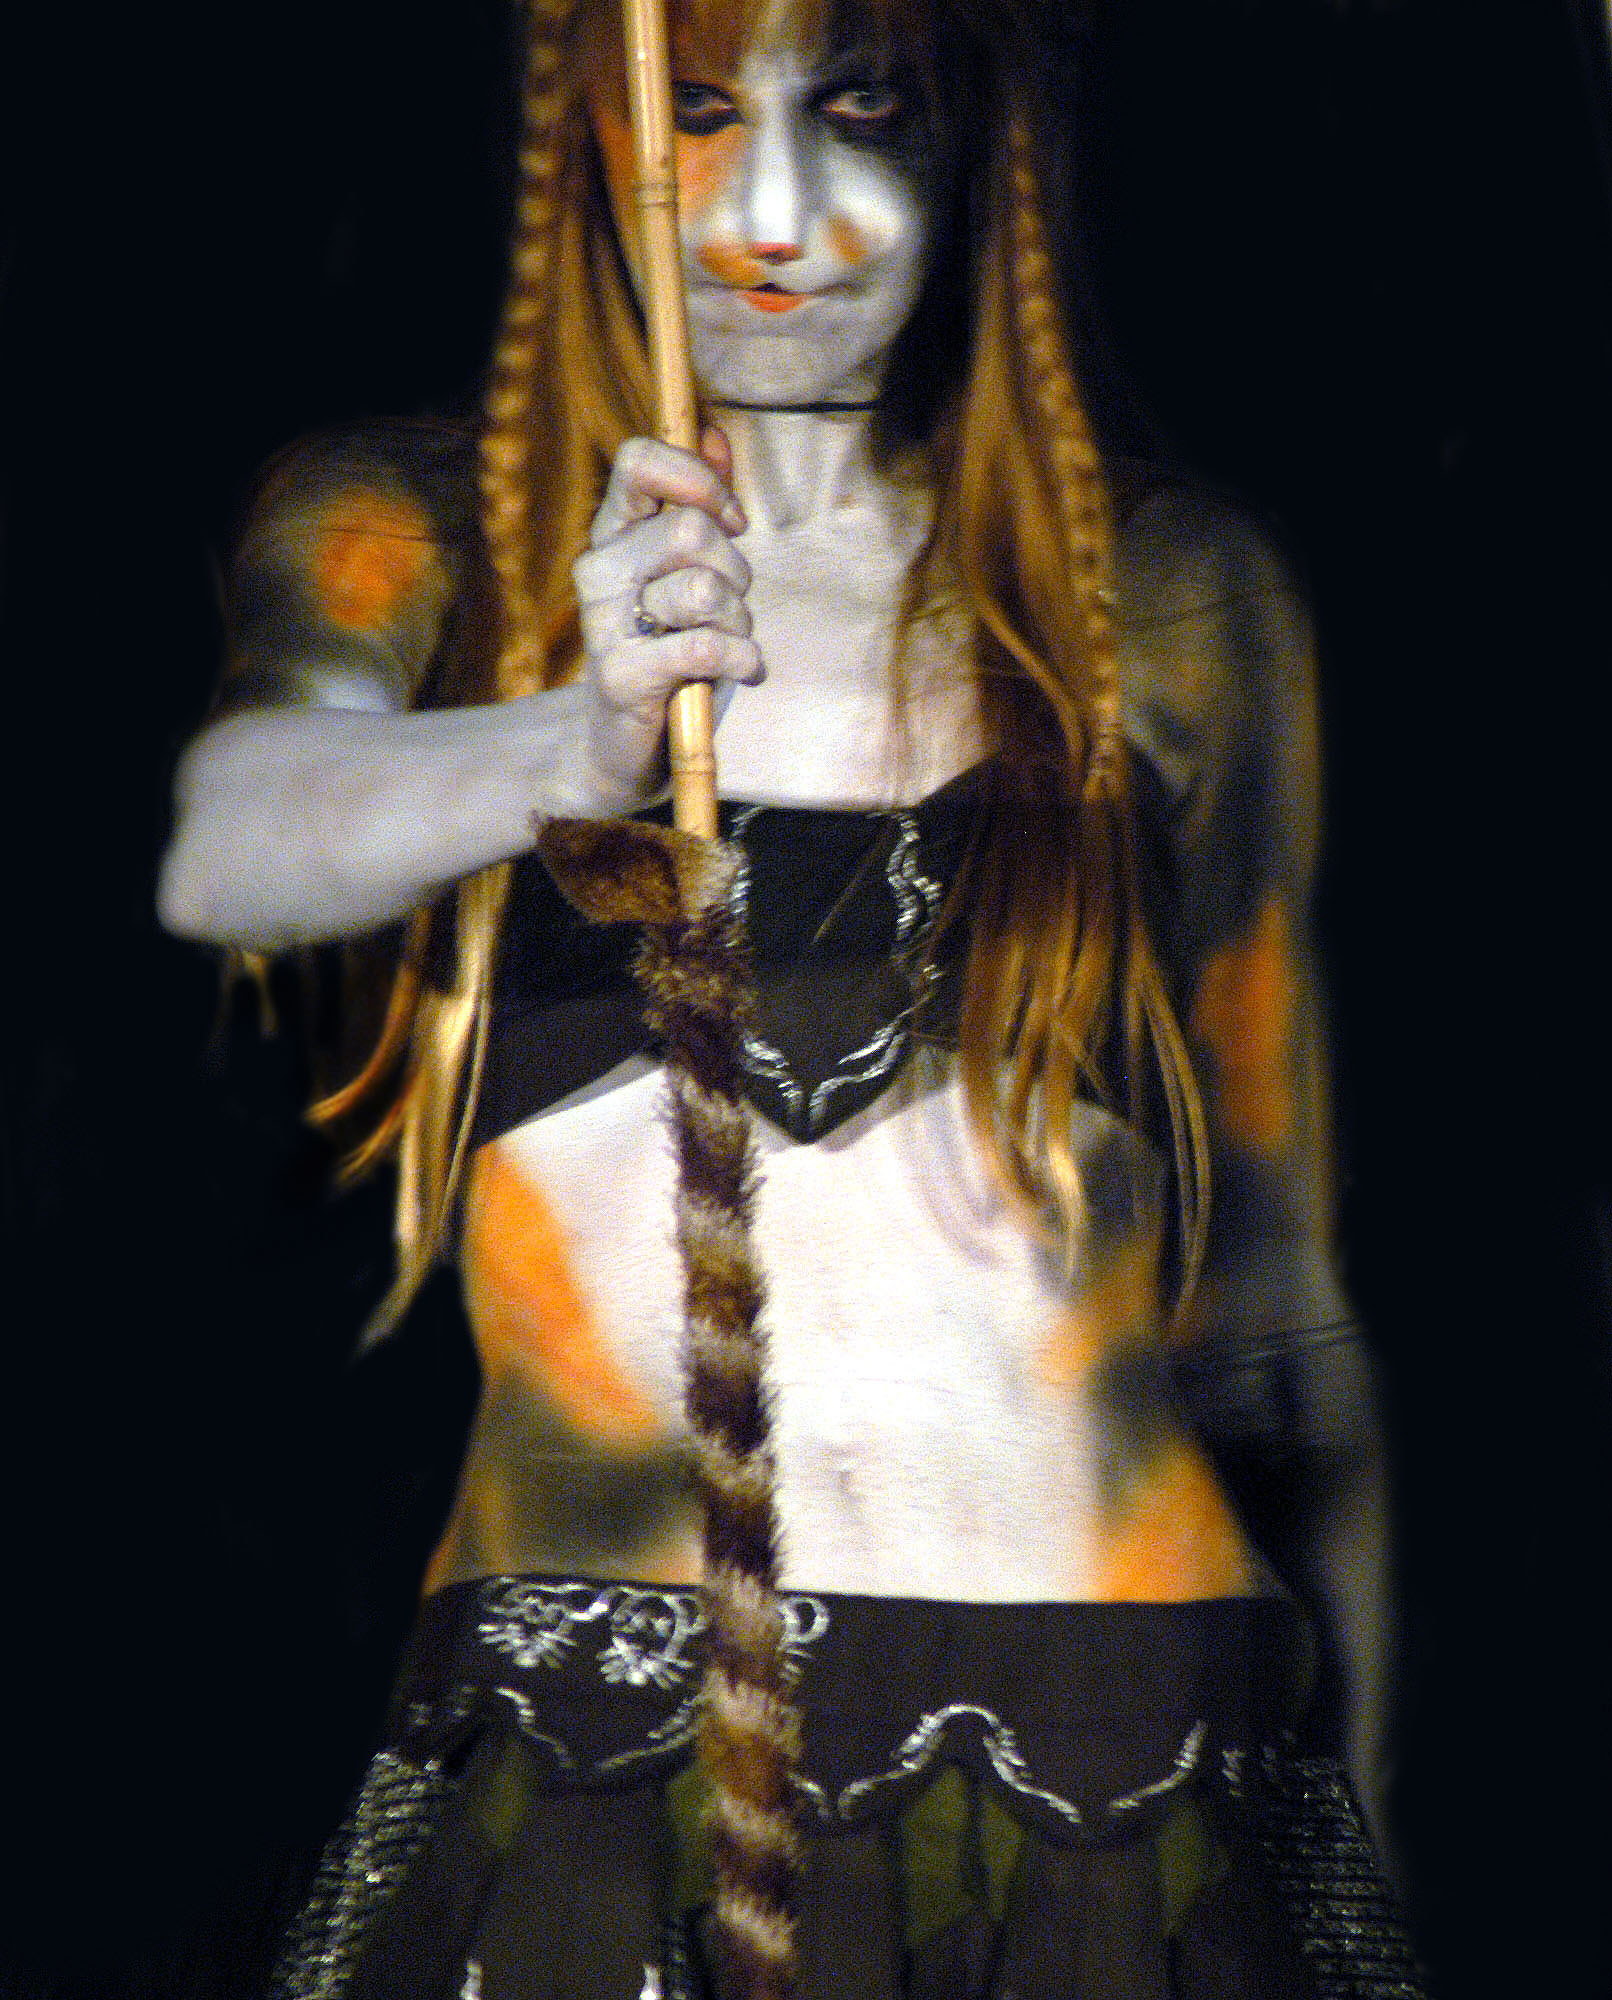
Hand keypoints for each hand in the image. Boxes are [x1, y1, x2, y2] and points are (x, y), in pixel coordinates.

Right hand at [570, 427, 761, 810]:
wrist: (625, 747)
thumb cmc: (668, 652)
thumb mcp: (688, 573)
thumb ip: (702, 504)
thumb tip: (714, 433)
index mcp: (612, 536)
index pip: (638, 461)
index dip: (698, 479)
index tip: (732, 520)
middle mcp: (599, 571)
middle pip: (691, 531)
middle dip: (737, 570)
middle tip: (733, 607)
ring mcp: (605, 625)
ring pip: (704, 591)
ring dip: (741, 621)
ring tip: (731, 645)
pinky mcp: (623, 677)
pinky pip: (705, 648)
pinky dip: (743, 660)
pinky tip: (746, 671)